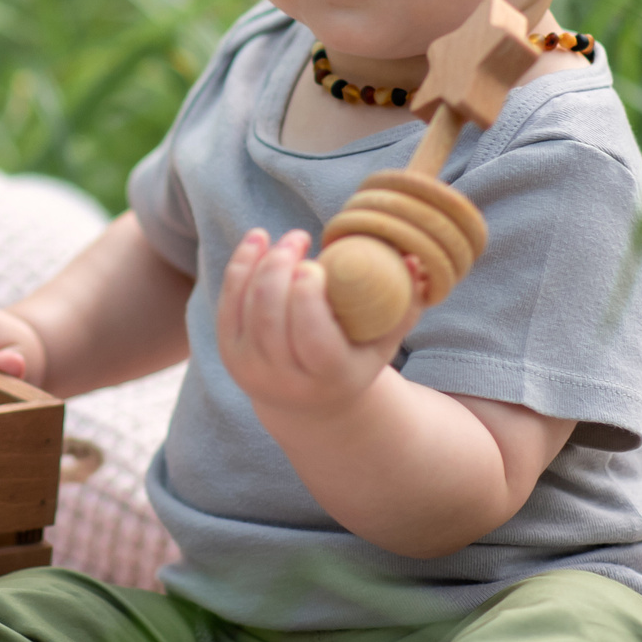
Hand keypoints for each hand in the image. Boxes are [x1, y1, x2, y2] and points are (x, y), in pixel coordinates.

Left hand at [215, 228, 410, 421]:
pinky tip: (258, 239)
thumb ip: (404, 303)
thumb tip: (413, 260)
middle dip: (280, 268)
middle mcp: (283, 379)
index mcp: (328, 377)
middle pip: (271, 317)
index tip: (314, 266)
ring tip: (287, 239)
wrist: (310, 402)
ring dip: (262, 262)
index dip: (307, 298)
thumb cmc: (355, 358)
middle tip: (299, 238)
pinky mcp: (230, 352)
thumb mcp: (384, 339)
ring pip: (247, 306)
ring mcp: (251, 367)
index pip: (310, 338)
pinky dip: (241, 266)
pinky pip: (229, 302)